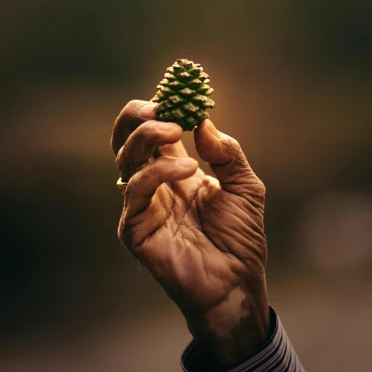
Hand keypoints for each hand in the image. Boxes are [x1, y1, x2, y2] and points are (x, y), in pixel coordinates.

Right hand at [111, 100, 270, 371]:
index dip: (161, 107)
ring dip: (149, 137)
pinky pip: (135, 192)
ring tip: (177, 130)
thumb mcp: (246, 186)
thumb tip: (203, 123)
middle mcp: (154, 183)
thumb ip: (227, 153)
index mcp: (174, 168)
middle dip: (138, 116)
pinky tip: (188, 169)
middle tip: (160, 105)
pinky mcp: (136, 228)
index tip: (177, 90)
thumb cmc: (240, 237)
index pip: (154, 129)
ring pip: (126, 159)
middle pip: (127, 139)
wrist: (237, 282)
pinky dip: (157, 172)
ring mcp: (142, 205)